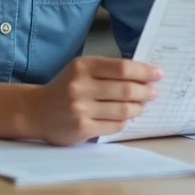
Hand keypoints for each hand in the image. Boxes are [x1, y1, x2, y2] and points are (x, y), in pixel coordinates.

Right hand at [26, 56, 162, 145]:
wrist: (35, 111)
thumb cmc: (64, 88)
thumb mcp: (80, 71)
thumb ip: (106, 71)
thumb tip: (142, 76)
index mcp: (82, 67)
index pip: (122, 67)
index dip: (144, 71)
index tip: (158, 74)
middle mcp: (81, 86)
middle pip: (126, 89)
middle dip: (145, 91)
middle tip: (153, 93)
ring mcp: (81, 109)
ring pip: (123, 110)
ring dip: (138, 108)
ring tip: (141, 106)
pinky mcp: (82, 128)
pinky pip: (114, 126)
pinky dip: (124, 121)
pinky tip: (124, 118)